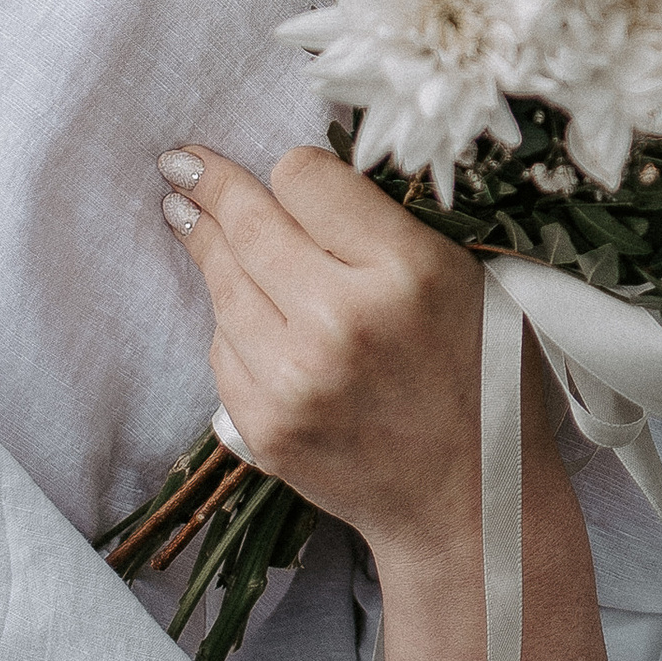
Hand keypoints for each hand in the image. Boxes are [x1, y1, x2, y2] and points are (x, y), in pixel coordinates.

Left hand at [158, 144, 485, 574]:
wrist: (466, 497)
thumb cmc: (479, 374)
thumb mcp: (466, 276)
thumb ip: (389, 225)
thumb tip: (299, 179)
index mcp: (406, 270)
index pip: (306, 177)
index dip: (300, 172)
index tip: (294, 175)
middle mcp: (343, 320)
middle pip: (251, 222)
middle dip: (211, 185)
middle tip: (182, 163)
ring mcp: (294, 378)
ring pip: (224, 280)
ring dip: (206, 243)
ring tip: (185, 216)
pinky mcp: (262, 424)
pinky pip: (222, 344)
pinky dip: (233, 322)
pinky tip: (244, 310)